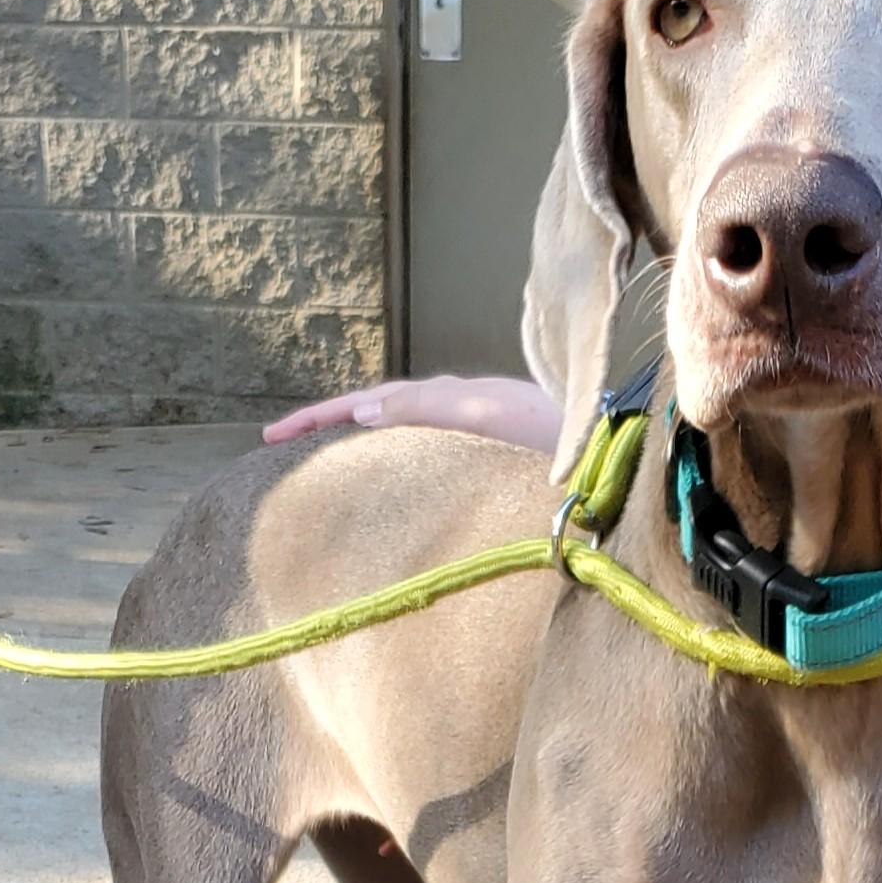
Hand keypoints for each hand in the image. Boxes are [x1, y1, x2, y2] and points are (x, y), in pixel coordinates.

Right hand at [262, 374, 562, 453]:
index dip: (317, 419)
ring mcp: (470, 433)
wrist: (610, 455)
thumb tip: (361, 413)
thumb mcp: (487, 413)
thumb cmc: (553, 437)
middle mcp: (455, 410)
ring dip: (353, 442)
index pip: (365, 402)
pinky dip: (390, 459)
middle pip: (373, 411)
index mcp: (446, 399)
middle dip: (324, 426)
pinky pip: (422, 452)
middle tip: (274, 447)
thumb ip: (429, 407)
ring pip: (396, 431)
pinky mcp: (487, 458)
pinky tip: (383, 483)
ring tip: (314, 464)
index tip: (271, 439)